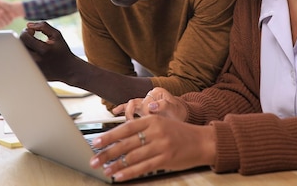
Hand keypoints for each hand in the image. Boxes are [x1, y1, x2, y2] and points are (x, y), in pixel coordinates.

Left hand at [19, 21, 76, 80]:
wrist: (68, 69)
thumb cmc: (62, 50)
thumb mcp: (56, 35)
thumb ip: (43, 26)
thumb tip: (28, 25)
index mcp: (44, 49)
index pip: (24, 37)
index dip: (26, 31)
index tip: (32, 31)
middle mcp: (37, 60)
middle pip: (19, 46)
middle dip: (23, 38)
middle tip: (31, 36)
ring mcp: (33, 67)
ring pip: (19, 54)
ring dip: (23, 46)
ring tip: (32, 45)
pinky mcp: (31, 72)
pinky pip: (22, 61)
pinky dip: (25, 55)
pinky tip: (33, 53)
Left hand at [88, 115, 215, 181]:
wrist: (202, 141)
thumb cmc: (179, 133)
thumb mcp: (161, 124)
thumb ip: (143, 128)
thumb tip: (119, 139)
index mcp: (152, 120)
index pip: (125, 128)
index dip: (109, 136)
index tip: (96, 142)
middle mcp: (155, 131)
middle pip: (126, 143)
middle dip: (107, 152)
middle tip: (94, 159)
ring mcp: (161, 145)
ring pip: (133, 157)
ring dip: (116, 165)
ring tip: (104, 170)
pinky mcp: (166, 159)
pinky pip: (143, 167)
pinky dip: (129, 172)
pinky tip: (119, 176)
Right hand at [113, 88, 187, 120]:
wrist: (181, 115)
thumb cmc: (178, 112)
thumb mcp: (174, 108)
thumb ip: (164, 105)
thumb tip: (151, 106)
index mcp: (157, 92)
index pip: (146, 103)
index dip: (146, 114)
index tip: (148, 122)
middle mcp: (149, 96)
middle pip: (135, 104)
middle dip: (133, 115)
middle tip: (134, 125)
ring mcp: (144, 102)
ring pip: (131, 106)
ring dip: (126, 113)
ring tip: (124, 121)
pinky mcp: (141, 108)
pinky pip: (130, 107)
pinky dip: (122, 108)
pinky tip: (115, 112)